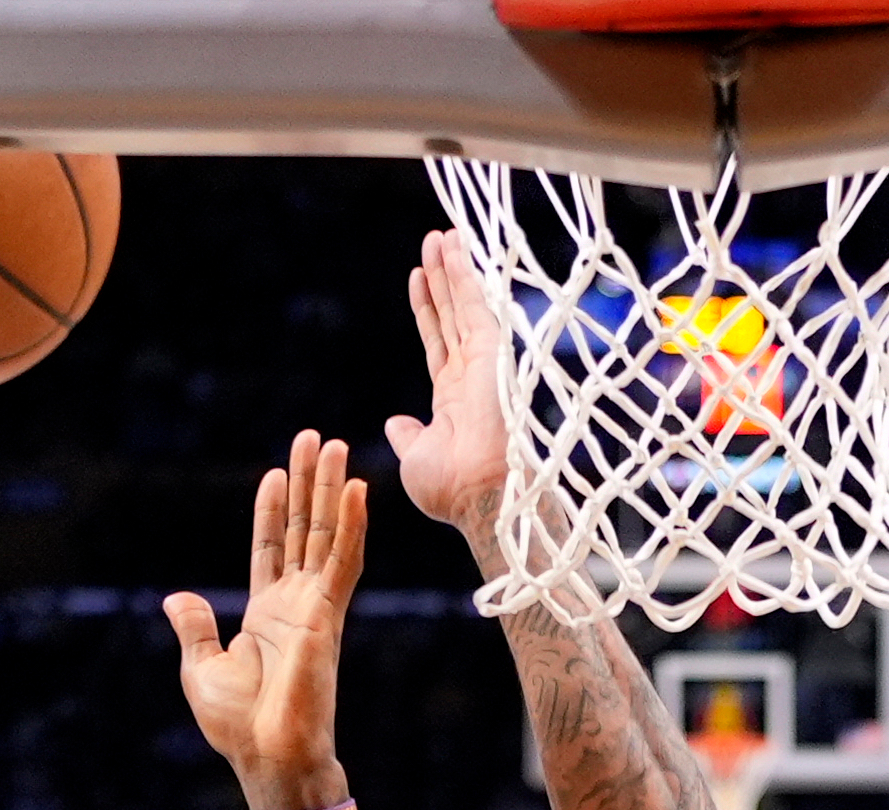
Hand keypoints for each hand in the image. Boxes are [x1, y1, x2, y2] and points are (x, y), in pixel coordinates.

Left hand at [164, 429, 363, 809]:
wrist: (269, 755)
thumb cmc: (239, 726)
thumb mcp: (200, 669)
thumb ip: (194, 629)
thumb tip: (177, 598)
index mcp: (266, 616)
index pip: (272, 549)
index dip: (272, 511)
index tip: (275, 473)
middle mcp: (295, 605)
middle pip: (304, 530)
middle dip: (308, 484)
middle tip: (315, 438)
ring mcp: (315, 607)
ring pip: (327, 534)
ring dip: (332, 489)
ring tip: (335, 445)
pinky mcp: (328, 615)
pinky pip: (344, 561)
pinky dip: (352, 523)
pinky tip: (357, 488)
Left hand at [386, 229, 508, 554]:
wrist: (479, 496)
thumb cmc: (451, 489)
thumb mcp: (416, 459)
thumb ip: (409, 436)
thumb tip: (396, 423)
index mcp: (453, 399)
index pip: (437, 343)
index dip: (427, 310)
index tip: (417, 278)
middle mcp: (470, 376)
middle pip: (451, 316)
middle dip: (442, 279)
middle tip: (432, 241)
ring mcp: (482, 363)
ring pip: (463, 304)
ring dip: (452, 268)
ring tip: (441, 234)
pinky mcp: (491, 353)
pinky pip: (475, 305)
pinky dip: (464, 276)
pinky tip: (454, 248)